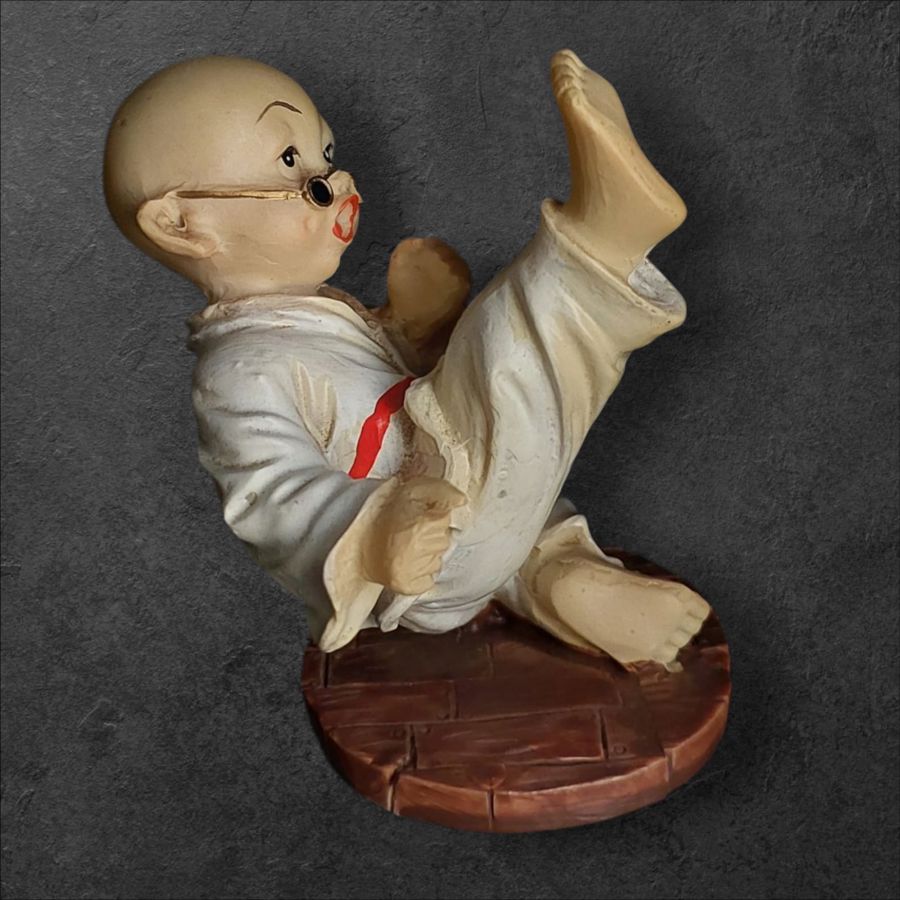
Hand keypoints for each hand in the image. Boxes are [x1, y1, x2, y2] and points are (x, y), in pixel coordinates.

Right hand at [362, 476, 466, 593]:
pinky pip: (430, 578)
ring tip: (406, 546)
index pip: (445, 518)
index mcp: (423, 523)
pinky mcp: (411, 586)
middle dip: (431, 533)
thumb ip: (442, 490)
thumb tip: (462, 501)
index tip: (417, 515)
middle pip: (444, 539)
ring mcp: (416, 570)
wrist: (357, 544)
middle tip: (409, 530)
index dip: (432, 514)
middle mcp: (422, 549)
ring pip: (438, 559)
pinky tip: (407, 562)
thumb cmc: (382, 516)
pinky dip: (422, 572)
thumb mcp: (412, 490)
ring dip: (427, 553)